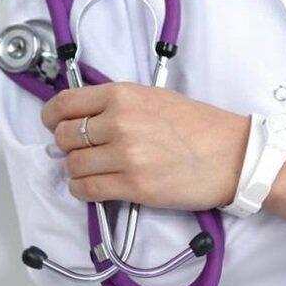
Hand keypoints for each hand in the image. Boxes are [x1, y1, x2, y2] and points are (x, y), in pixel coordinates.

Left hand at [41, 82, 249, 209]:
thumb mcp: (154, 97)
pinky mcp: (133, 186)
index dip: (51, 116)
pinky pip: (87, 190)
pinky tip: (94, 187)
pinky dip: (83, 190)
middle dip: (66, 146)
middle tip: (81, 149)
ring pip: (73, 165)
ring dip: (77, 170)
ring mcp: (125, 156)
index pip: (65, 103)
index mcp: (123, 95)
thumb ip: (116, 104)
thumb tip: (80, 118)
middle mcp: (119, 122)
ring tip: (93, 170)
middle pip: (64, 137)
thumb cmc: (198, 126)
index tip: (53, 124)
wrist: (233, 155)